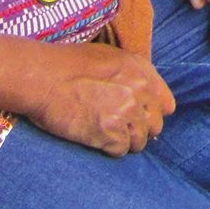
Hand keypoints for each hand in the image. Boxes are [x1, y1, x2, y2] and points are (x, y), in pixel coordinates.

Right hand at [22, 41, 175, 156]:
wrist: (42, 78)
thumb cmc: (68, 64)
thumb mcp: (108, 57)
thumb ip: (132, 75)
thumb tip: (144, 97)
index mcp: (141, 70)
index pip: (166, 104)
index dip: (153, 112)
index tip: (141, 117)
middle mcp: (139, 91)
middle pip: (155, 125)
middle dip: (139, 128)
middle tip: (119, 128)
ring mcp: (126, 113)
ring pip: (139, 141)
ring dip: (124, 141)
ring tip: (105, 133)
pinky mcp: (110, 133)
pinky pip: (121, 151)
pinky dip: (110, 149)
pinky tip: (96, 138)